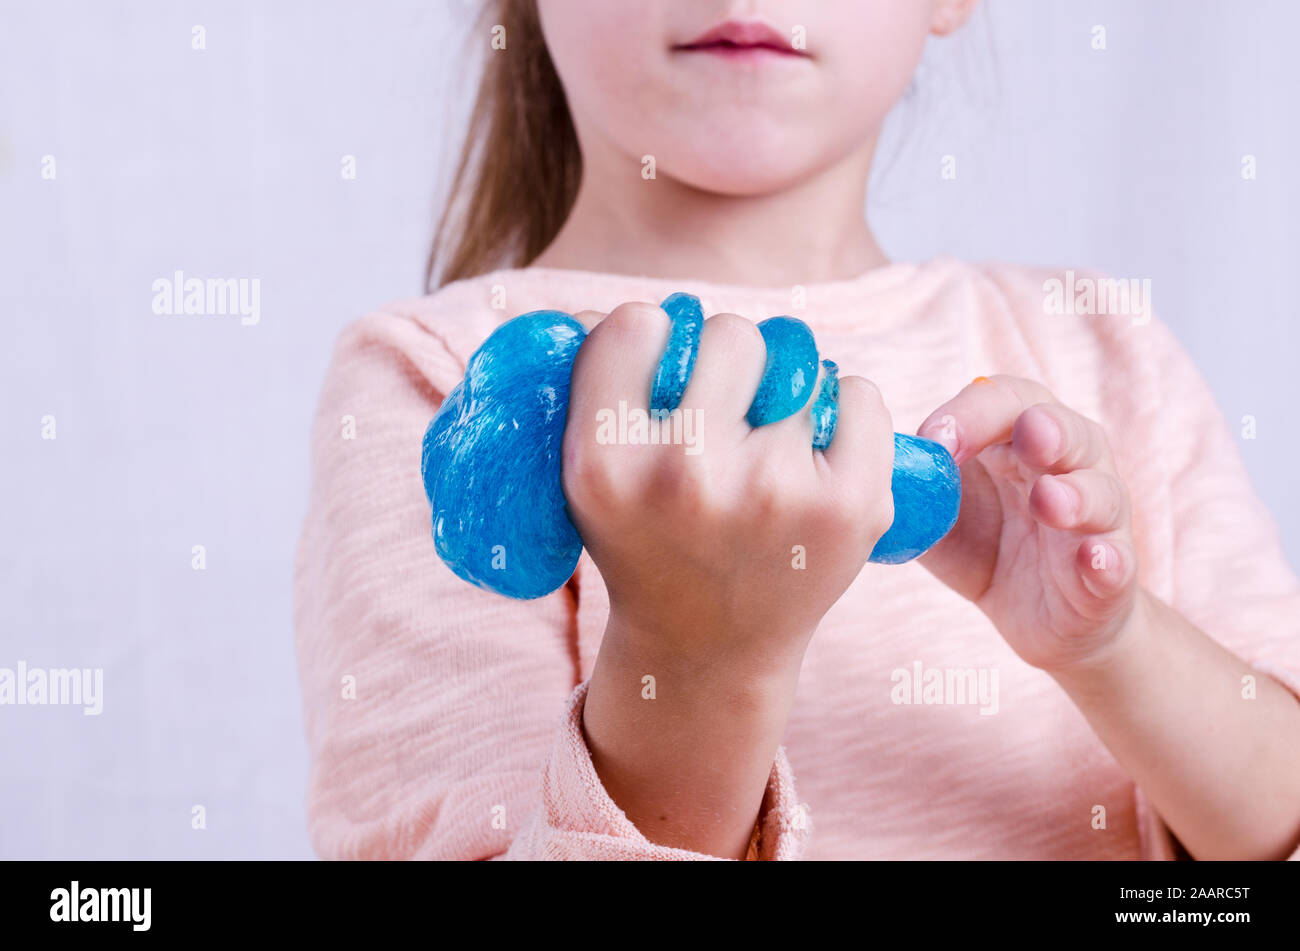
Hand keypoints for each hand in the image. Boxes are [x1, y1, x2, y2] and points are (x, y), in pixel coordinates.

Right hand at [564, 301, 895, 675]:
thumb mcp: (587, 477)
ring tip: (764, 440)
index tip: (662, 379)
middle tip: (722, 414)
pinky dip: (843, 410)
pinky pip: (858, 392)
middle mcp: (684, 476)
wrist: (709, 650)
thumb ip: (593, 382)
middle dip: (727, 364)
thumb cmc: (646, 541)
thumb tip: (610, 307)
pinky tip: (813, 454)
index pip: (635, 324)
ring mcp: (773, 491)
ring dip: (783, 388)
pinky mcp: (849, 506)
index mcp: (603, 463)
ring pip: (795, 359)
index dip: (652, 342)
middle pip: (728, 332)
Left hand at [917, 375, 1141, 672]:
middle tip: (1029, 436)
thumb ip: (911, 490)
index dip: (972, 412)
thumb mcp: (939, 516)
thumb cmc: (988, 547)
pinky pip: (1116, 559)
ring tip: (1050, 500)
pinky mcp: (1111, 573)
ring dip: (1077, 493)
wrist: (1044, 621)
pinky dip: (1106, 557)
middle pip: (1067, 430)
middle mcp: (1069, 466)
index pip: (1005, 401)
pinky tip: (1096, 558)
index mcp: (1019, 441)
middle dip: (1047, 429)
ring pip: (1101, 491)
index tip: (933, 437)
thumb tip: (856, 470)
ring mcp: (1097, 518)